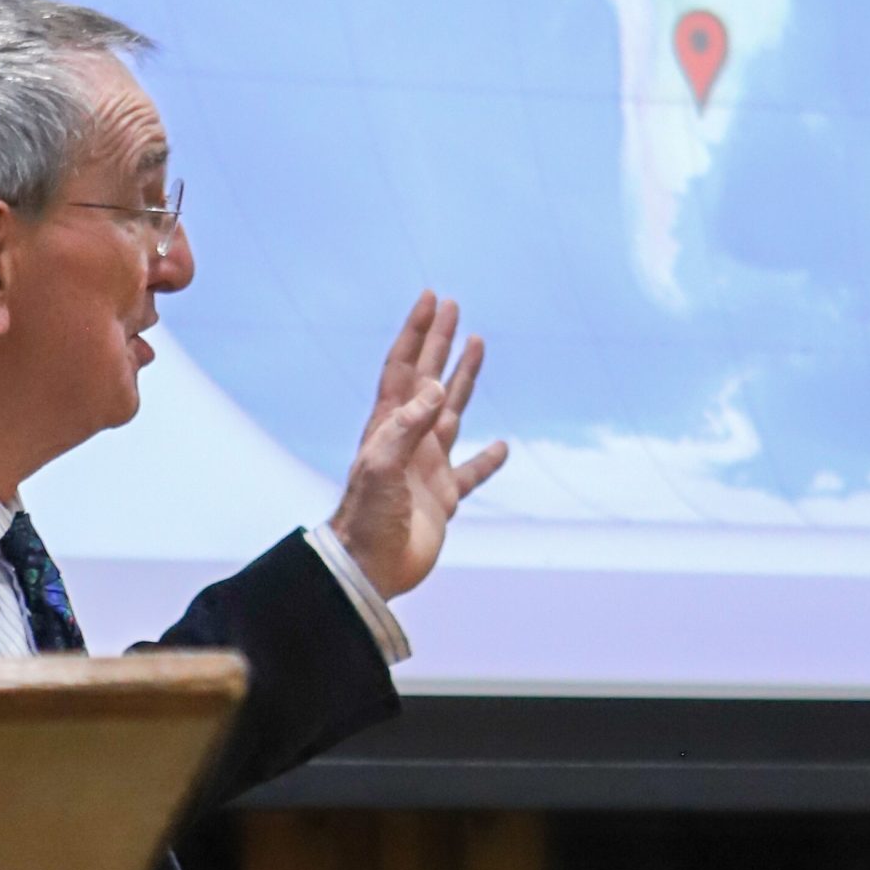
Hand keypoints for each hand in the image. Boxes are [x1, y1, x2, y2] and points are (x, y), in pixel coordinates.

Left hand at [327, 292, 507, 599]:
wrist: (368, 569)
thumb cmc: (367, 518)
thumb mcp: (382, 467)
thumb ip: (407, 427)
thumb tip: (436, 387)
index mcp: (389, 426)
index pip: (404, 368)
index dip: (417, 333)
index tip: (432, 299)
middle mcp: (408, 439)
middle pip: (429, 379)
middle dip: (440, 343)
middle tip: (454, 307)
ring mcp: (425, 466)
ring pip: (451, 412)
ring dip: (463, 379)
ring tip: (477, 346)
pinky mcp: (441, 497)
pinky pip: (469, 472)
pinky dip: (486, 459)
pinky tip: (501, 446)